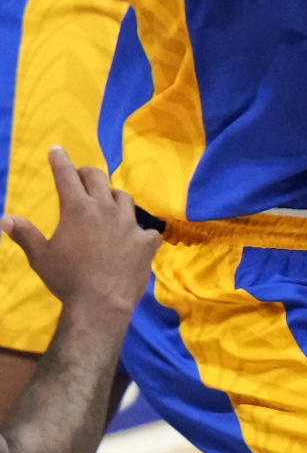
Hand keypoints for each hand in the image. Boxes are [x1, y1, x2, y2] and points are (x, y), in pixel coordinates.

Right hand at [1, 147, 159, 317]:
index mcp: (78, 208)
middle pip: (98, 178)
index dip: (60, 160)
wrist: (101, 304)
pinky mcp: (146, 241)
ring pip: (123, 198)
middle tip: (80, 175)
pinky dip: (138, 232)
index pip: (66, 175)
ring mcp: (129, 223)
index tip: (56, 149)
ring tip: (107, 202)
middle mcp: (105, 208)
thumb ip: (25, 235)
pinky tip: (134, 239)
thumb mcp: (40, 257)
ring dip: (113, 197)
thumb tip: (4, 219)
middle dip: (86, 173)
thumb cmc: (66, 279)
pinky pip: (145, 230)